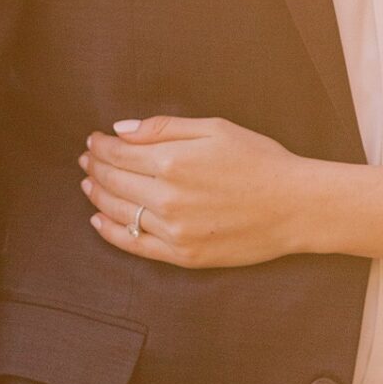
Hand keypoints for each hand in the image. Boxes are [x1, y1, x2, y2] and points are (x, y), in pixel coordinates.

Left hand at [82, 116, 312, 268]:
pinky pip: (135, 245)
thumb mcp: (215, 129)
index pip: (119, 153)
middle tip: (87, 160)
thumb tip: (120, 130)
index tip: (94, 141)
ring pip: (119, 212)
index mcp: (173, 162)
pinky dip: (111, 231)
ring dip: (97, 195)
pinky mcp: (183, 255)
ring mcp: (173, 230)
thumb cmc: (260, 160)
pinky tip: (99, 220)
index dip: (101, 146)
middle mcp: (167, 198)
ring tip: (89, 184)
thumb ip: (164, 128)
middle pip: (113, 181)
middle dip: (95, 167)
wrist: (295, 206)